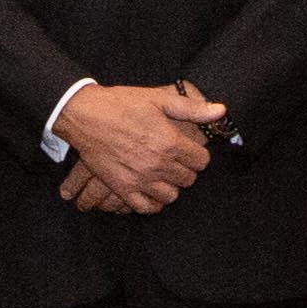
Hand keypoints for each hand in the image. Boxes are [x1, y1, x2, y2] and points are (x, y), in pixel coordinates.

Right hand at [54, 81, 224, 215]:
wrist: (85, 115)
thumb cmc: (122, 104)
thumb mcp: (158, 99)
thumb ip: (192, 108)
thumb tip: (220, 111)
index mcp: (170, 142)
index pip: (202, 161)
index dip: (197, 154)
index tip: (188, 150)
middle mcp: (158, 164)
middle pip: (188, 179)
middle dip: (185, 169)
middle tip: (174, 160)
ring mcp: (140, 179)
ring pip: (171, 196)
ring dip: (170, 186)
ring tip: (162, 174)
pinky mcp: (123, 188)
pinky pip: (147, 207)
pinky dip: (152, 202)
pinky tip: (150, 189)